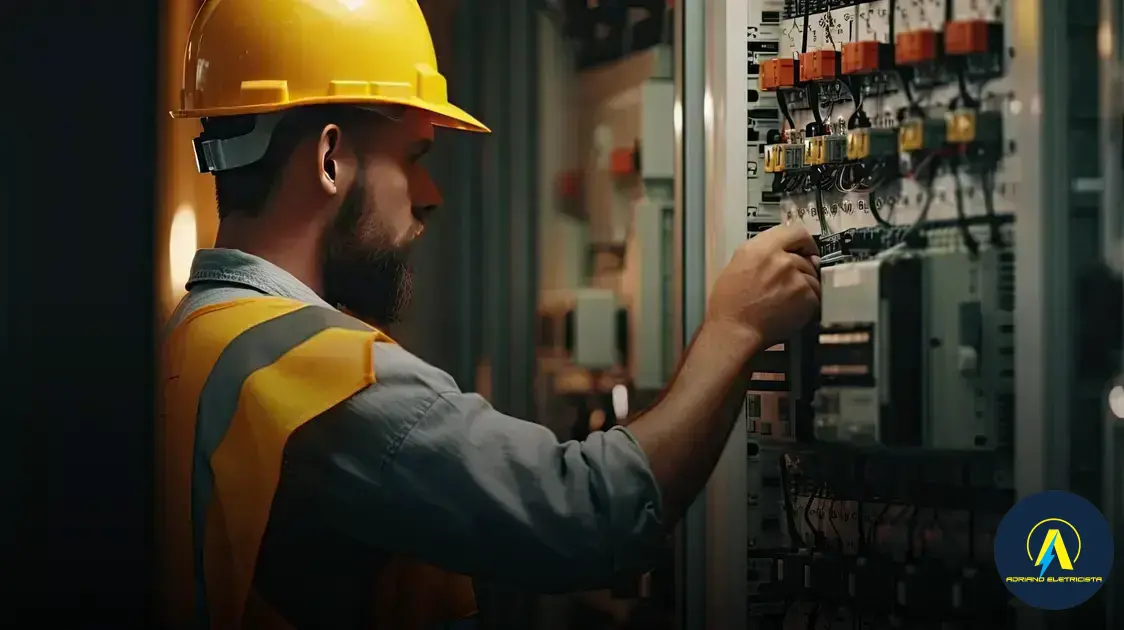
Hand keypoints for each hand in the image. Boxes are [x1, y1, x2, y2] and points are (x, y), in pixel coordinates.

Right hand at [705, 224, 820, 347]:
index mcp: (761, 248)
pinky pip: (816, 295)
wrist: (734, 331)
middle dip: (801, 269)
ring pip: (813, 276)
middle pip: (807, 257)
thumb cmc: (729, 304)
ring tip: (785, 300)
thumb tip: (782, 250)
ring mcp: (796, 277)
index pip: (795, 231)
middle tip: (789, 283)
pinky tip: (790, 309)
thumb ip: (762, 252)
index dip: (803, 242)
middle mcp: (780, 259)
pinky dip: (807, 303)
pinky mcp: (807, 296)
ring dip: (804, 287)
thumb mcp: (737, 264)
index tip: (804, 250)